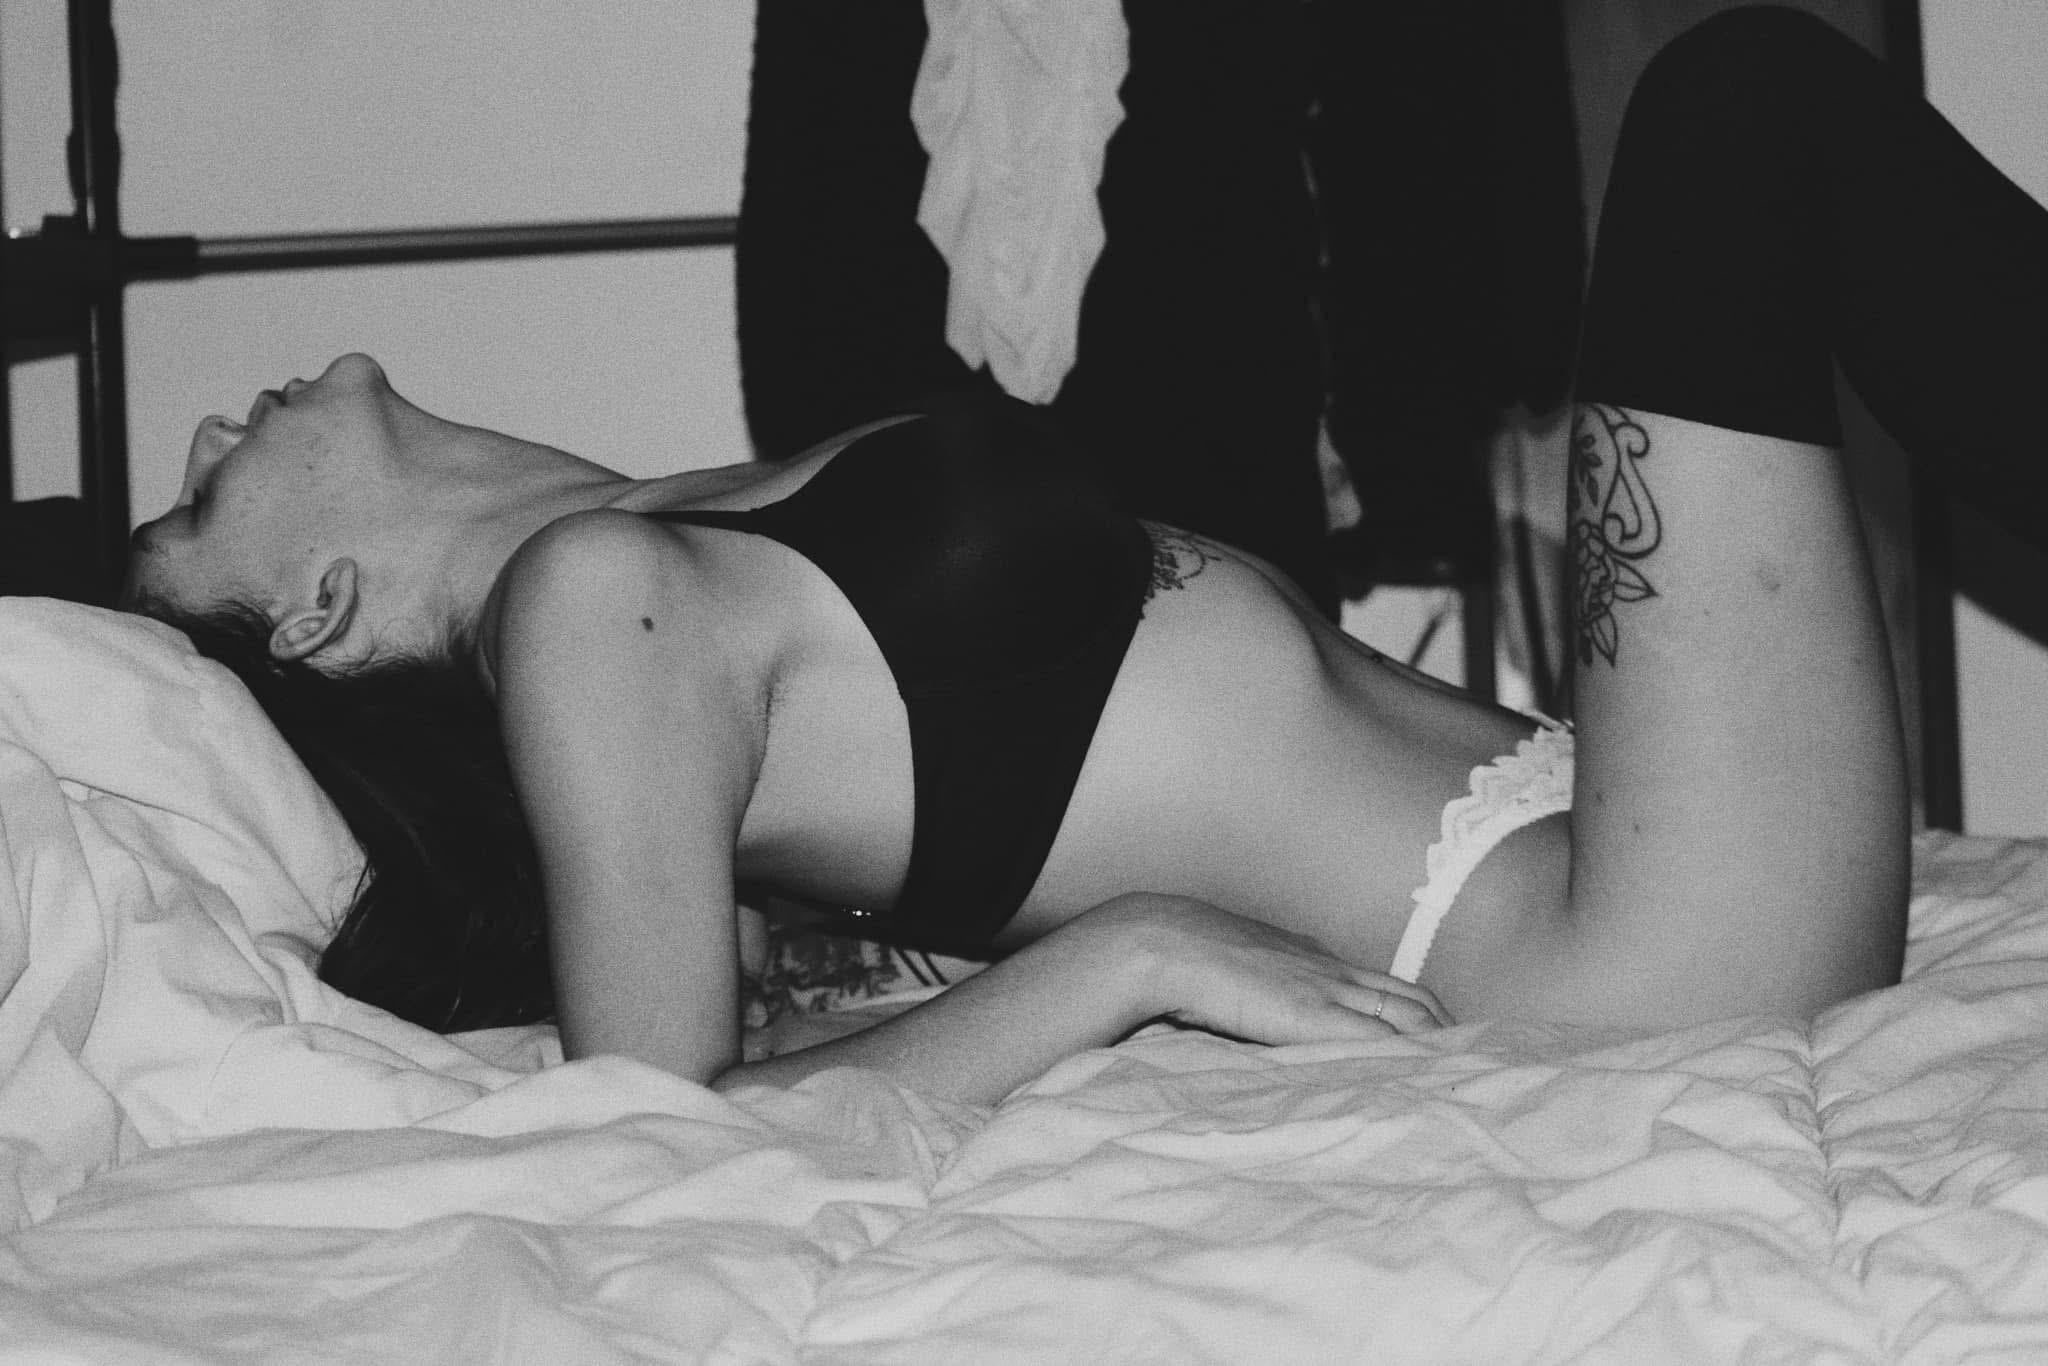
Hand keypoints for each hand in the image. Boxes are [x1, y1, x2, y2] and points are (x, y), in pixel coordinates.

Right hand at [1091, 893, 1452, 1044]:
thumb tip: (1272, 1012)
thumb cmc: (1193, 960)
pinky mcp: (1315, 1016)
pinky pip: (1379, 1038)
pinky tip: (1428, 1077)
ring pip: (1409, 1017)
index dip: (1426, 1014)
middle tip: (1480, 1065)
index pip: (1393, 986)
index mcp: (1319, 961)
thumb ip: (1271, 988)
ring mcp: (1329, 992)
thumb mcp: (1244, 969)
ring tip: (1466, 1078)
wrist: (1169, 944)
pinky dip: (1410, 1056)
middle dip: (1451, 1032)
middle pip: (1416, 1000)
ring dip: (1440, 1046)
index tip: (1447, 1040)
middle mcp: (1334, 972)